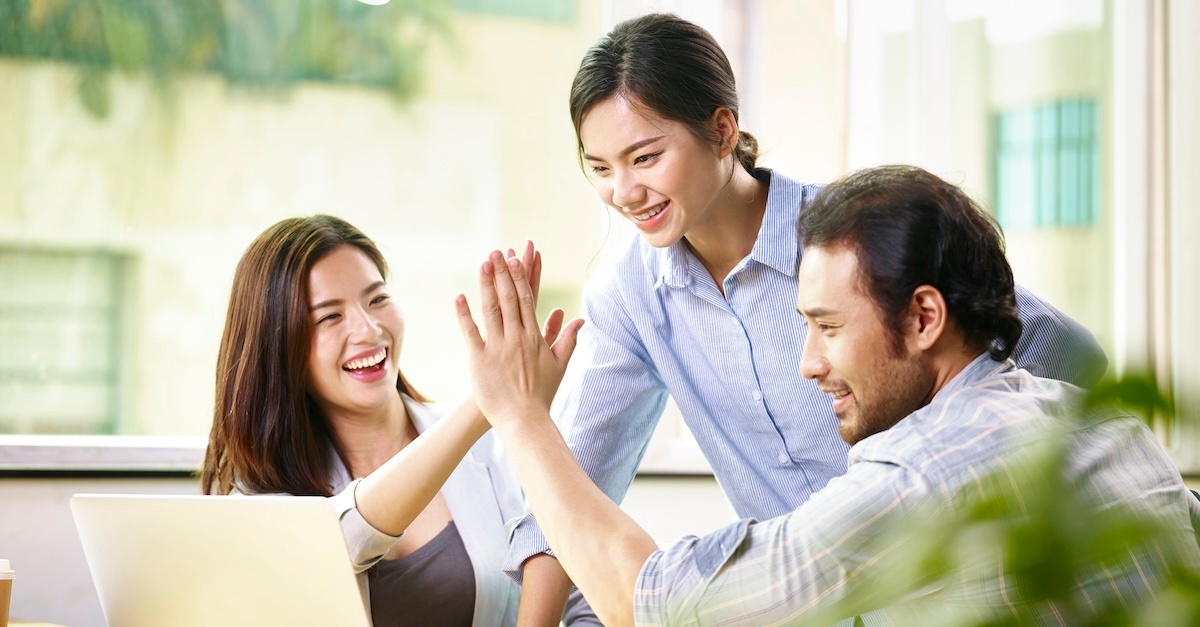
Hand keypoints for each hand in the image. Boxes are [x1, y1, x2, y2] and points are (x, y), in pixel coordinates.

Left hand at [456, 251, 583, 425]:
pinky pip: (471, 333)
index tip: (516, 259)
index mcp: (534, 337)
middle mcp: (517, 338)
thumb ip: (568, 339)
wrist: (524, 419)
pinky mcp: (480, 359)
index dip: (521, 277)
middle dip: (502, 273)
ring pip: (491, 310)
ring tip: (482, 264)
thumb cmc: (542, 394)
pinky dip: (465, 314)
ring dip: (486, 285)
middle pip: (509, 298)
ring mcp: (498, 347)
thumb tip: (579, 320)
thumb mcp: (560, 365)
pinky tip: (460, 297)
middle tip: (496, 253)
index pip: (527, 300)